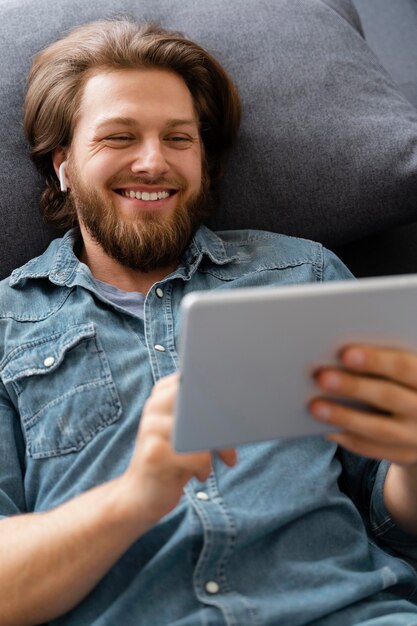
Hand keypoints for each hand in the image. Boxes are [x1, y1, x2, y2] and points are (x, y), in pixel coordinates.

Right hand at [123, 373, 236, 527]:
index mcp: (163, 394)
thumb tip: (245, 405)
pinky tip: (199, 475)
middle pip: (202, 401)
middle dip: (224, 420)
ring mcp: (151, 428)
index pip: (199, 380)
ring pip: (202, 428)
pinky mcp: (153, 454)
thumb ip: (206, 414)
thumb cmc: (175, 461)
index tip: (237, 409)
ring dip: (218, 447)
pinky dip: (204, 467)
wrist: (140, 496)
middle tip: (234, 438)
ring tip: (222, 458)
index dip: (221, 393)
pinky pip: (196, 455)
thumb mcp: (190, 433)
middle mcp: (154, 406)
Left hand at [309, 344, 416, 465]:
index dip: (376, 360)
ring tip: (314, 406)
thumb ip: (383, 365)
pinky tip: (326, 428)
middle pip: (389, 397)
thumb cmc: (403, 383)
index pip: (404, 367)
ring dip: (344, 417)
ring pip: (379, 429)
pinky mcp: (404, 455)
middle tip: (321, 378)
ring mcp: (416, 436)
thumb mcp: (403, 373)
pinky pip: (372, 449)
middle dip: (353, 387)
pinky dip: (347, 438)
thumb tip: (338, 356)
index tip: (345, 354)